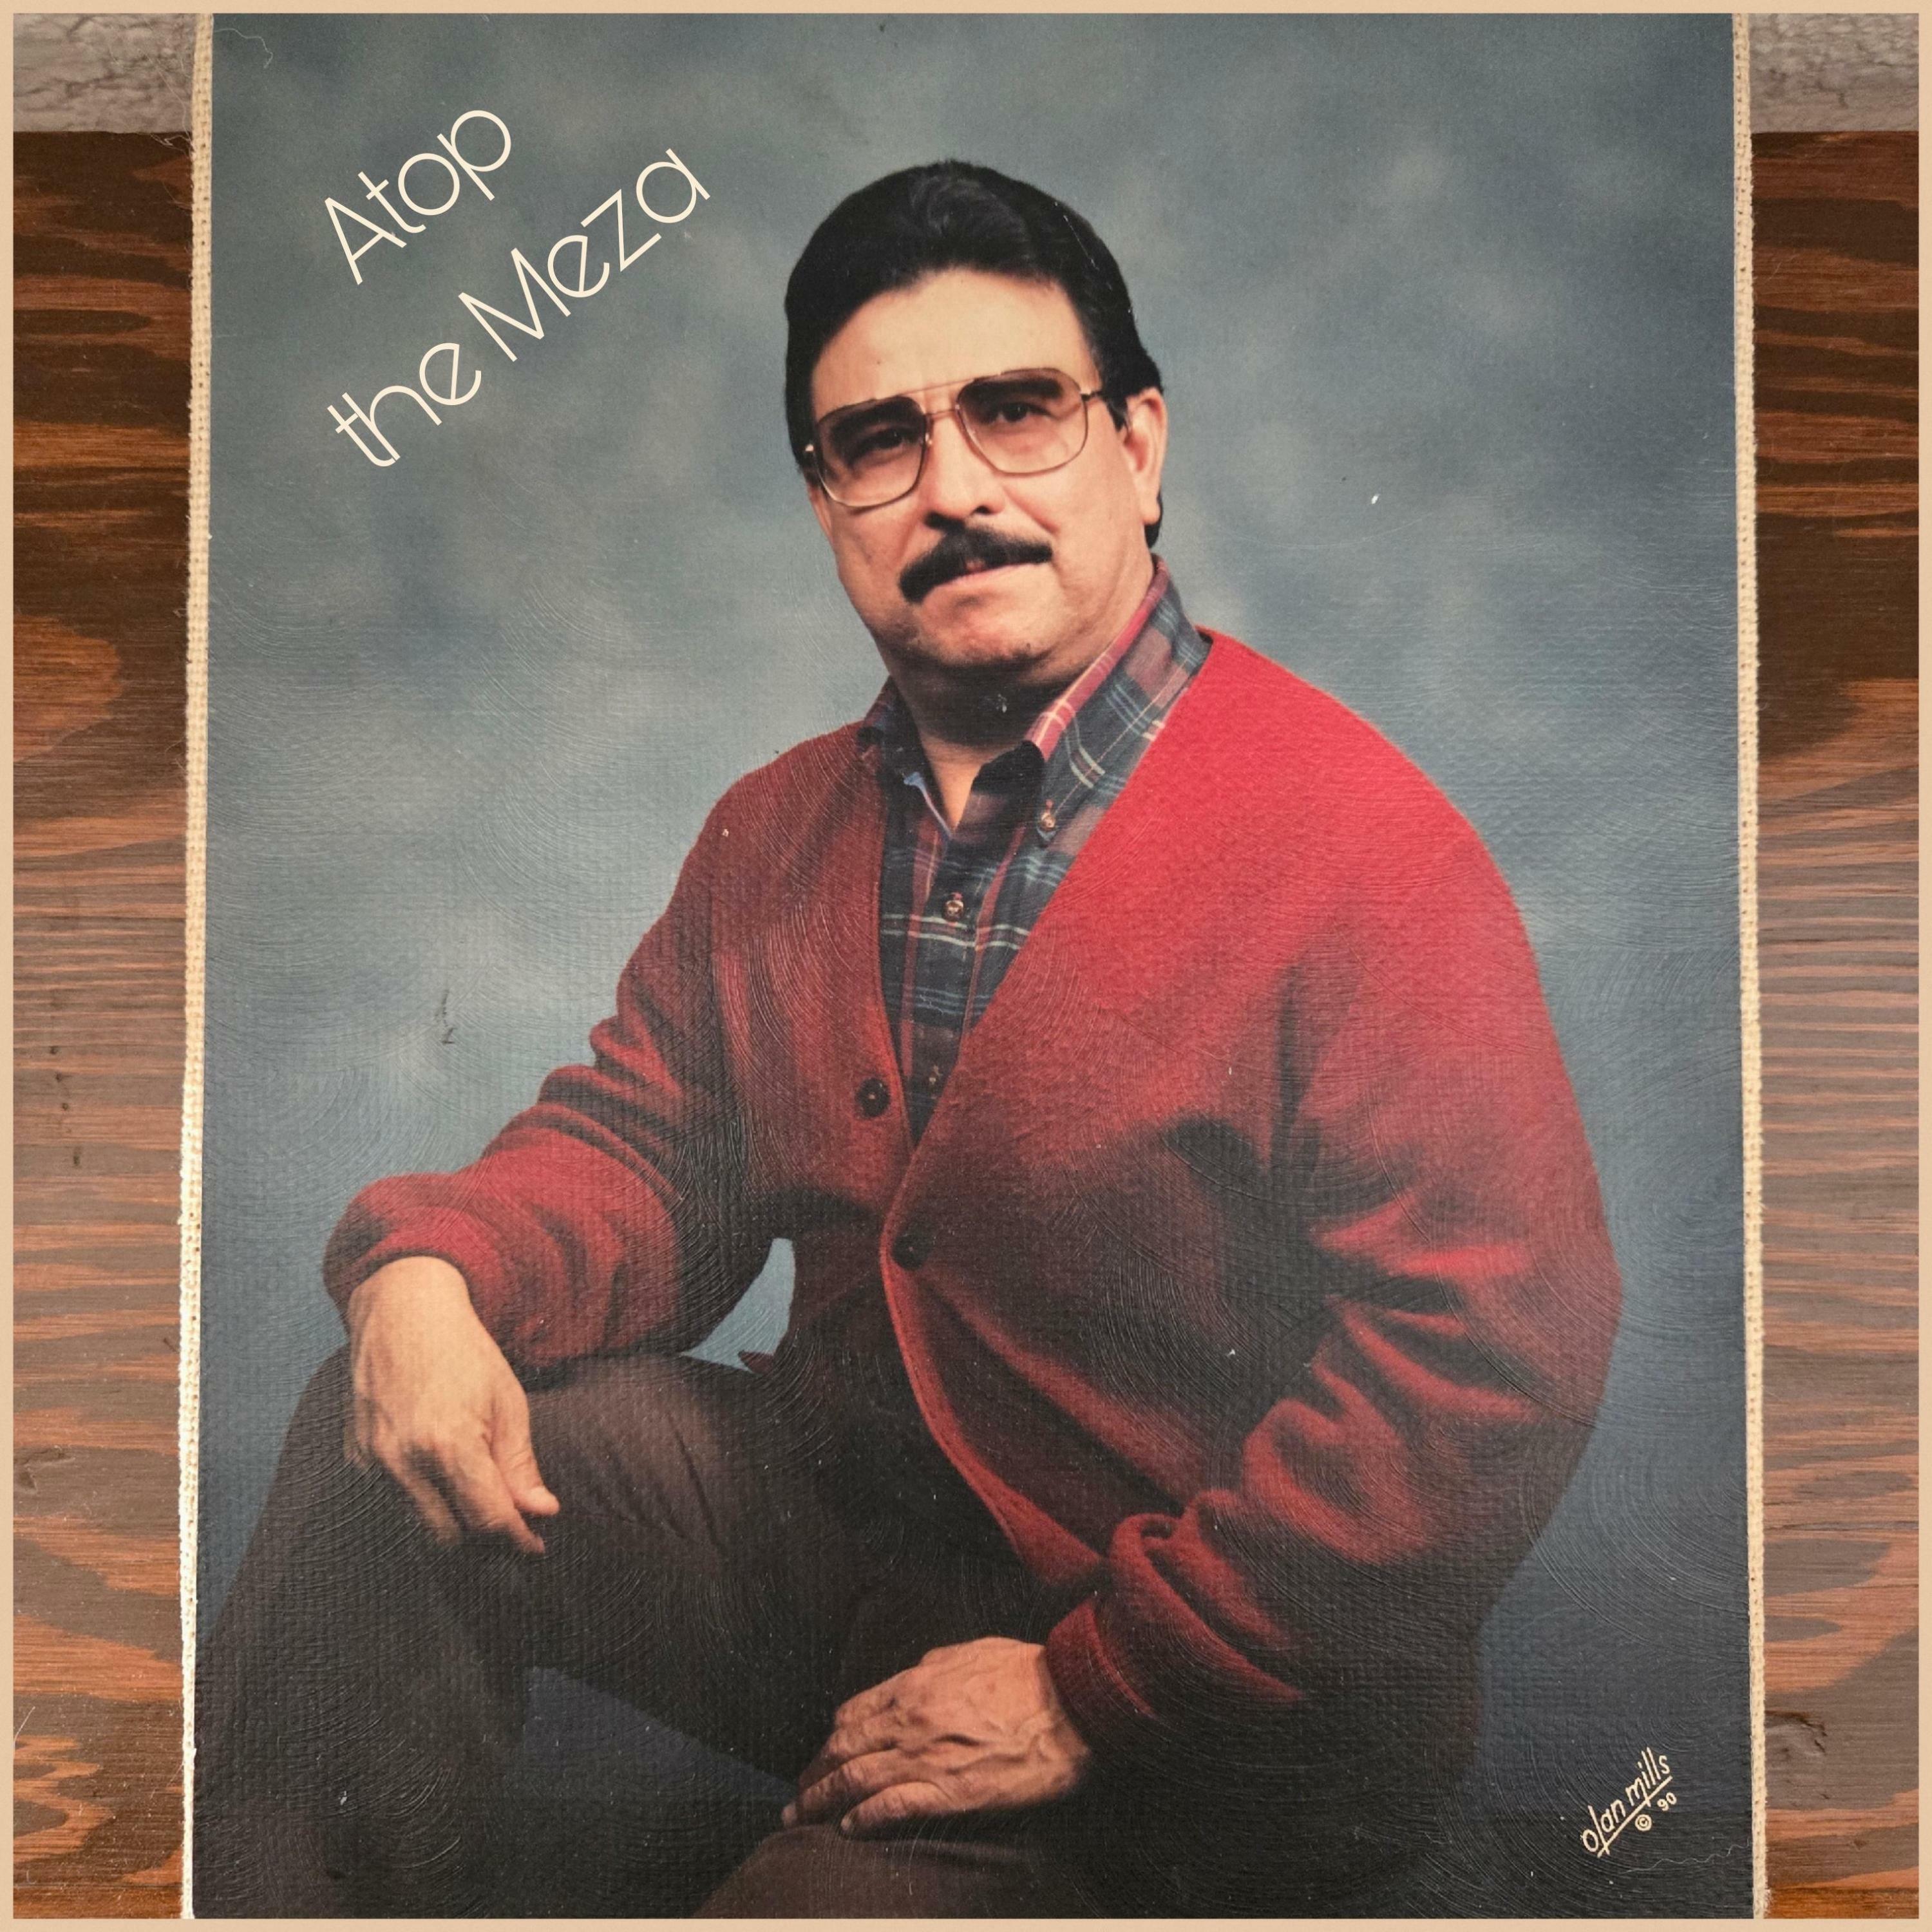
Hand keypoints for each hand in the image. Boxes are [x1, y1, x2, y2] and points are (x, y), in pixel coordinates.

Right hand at [343, 1256, 559, 1553]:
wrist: (403, 1312)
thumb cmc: (464, 1352)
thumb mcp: (507, 1401)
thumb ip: (520, 1464)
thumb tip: (542, 1513)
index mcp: (449, 1444)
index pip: (487, 1521)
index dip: (518, 1541)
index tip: (536, 1548)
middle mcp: (404, 1462)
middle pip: (449, 1540)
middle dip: (486, 1549)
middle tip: (513, 1543)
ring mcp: (373, 1463)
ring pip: (416, 1531)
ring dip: (453, 1538)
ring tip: (484, 1526)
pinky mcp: (356, 1461)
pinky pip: (390, 1509)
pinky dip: (421, 1515)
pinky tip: (446, 1504)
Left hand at [785, 1637, 1091, 1836]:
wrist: (1070, 1700)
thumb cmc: (1028, 1672)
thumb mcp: (972, 1651)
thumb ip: (936, 1664)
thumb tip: (917, 1673)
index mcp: (916, 1683)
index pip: (853, 1714)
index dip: (831, 1739)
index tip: (823, 1755)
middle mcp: (911, 1720)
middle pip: (844, 1749)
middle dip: (813, 1774)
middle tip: (795, 1796)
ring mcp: (928, 1757)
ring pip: (857, 1780)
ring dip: (822, 1800)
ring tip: (801, 1818)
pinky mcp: (952, 1791)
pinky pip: (894, 1807)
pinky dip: (865, 1818)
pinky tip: (849, 1829)